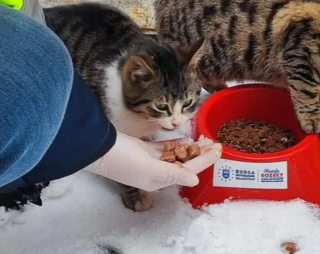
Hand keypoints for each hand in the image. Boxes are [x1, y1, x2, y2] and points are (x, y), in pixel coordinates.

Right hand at [84, 132, 222, 190]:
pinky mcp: (146, 149)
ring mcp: (151, 160)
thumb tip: (194, 179)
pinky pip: (166, 148)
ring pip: (177, 155)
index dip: (206, 160)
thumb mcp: (150, 168)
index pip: (189, 170)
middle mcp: (157, 172)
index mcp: (160, 180)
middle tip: (216, 143)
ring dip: (191, 148)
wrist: (100, 148)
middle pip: (185, 162)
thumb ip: (174, 173)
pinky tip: (188, 139)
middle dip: (201, 154)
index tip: (219, 151)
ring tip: (205, 140)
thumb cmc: (124, 160)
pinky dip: (177, 144)